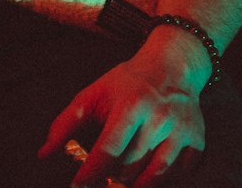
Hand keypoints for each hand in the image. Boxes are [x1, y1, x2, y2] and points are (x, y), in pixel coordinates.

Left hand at [39, 30, 207, 186]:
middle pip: (129, 167)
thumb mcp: (95, 93)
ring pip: (153, 178)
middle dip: (111, 177)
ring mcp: (181, 131)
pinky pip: (177, 177)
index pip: (109, 147)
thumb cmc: (126, 83)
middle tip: (104, 173)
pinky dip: (162, 179)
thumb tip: (43, 154)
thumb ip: (66, 122)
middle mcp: (159, 117)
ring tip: (122, 174)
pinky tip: (151, 166)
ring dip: (133, 182)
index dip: (91, 172)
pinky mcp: (198, 142)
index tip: (77, 186)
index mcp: (131, 103)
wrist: (172, 66)